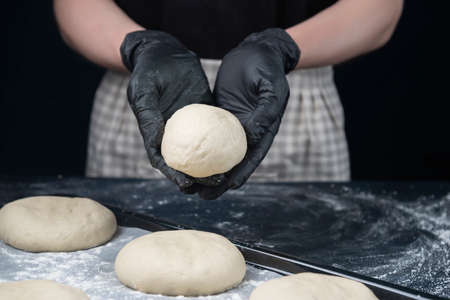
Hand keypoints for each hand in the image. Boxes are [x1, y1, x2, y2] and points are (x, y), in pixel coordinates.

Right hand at [120, 30, 221, 190]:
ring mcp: (193, 127)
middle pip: (187, 164)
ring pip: (204, 152)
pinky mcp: (207, 115)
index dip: (174, 176)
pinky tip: (239, 150)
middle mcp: (175, 135)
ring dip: (215, 166)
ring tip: (229, 174)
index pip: (164, 162)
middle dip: (199, 179)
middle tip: (215, 183)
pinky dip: (226, 143)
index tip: (187, 185)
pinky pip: (218, 131)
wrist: (166, 52)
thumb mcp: (144, 91)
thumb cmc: (148, 71)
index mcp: (156, 135)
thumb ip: (148, 116)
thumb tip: (154, 144)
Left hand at [196, 28, 299, 199]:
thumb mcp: (270, 89)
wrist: (255, 50)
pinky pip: (204, 133)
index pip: (251, 159)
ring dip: (202, 168)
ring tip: (185, 182)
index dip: (241, 175)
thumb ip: (265, 113)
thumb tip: (252, 137)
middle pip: (230, 163)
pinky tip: (180, 154)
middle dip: (217, 182)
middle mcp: (246, 133)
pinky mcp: (217, 116)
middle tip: (200, 195)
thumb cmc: (266, 68)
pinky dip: (194, 145)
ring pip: (215, 152)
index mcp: (263, 132)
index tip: (228, 188)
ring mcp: (230, 126)